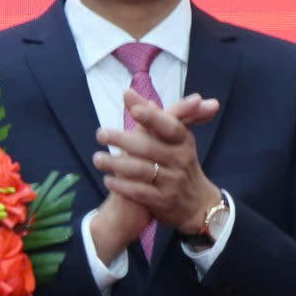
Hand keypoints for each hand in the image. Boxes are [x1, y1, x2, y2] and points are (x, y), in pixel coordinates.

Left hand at [94, 93, 224, 236]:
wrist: (198, 203)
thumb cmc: (181, 162)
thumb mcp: (175, 138)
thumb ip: (151, 114)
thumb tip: (128, 92)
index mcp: (184, 141)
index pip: (170, 127)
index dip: (153, 117)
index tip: (133, 109)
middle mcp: (180, 160)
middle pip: (149, 148)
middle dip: (122, 140)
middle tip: (100, 133)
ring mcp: (172, 182)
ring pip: (140, 170)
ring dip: (115, 164)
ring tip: (97, 158)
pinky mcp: (163, 201)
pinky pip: (139, 192)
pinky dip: (121, 185)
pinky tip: (108, 180)